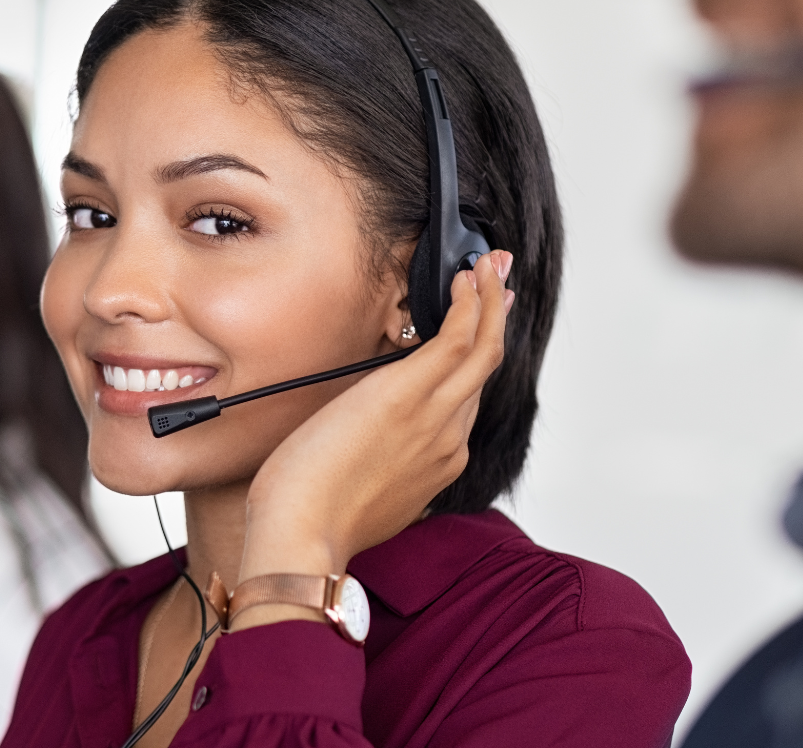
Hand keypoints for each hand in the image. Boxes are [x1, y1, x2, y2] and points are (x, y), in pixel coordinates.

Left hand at [233, 251, 511, 625]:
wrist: (302, 535)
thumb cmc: (314, 518)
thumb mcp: (361, 488)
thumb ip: (380, 460)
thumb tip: (366, 436)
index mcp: (437, 462)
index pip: (464, 398)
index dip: (475, 357)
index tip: (479, 328)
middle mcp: (448, 439)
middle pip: (484, 369)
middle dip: (496, 319)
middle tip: (500, 279)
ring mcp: (436, 417)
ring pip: (482, 348)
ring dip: (489, 301)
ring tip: (490, 266)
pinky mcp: (410, 393)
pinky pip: (458, 338)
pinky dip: (470, 304)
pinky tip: (468, 279)